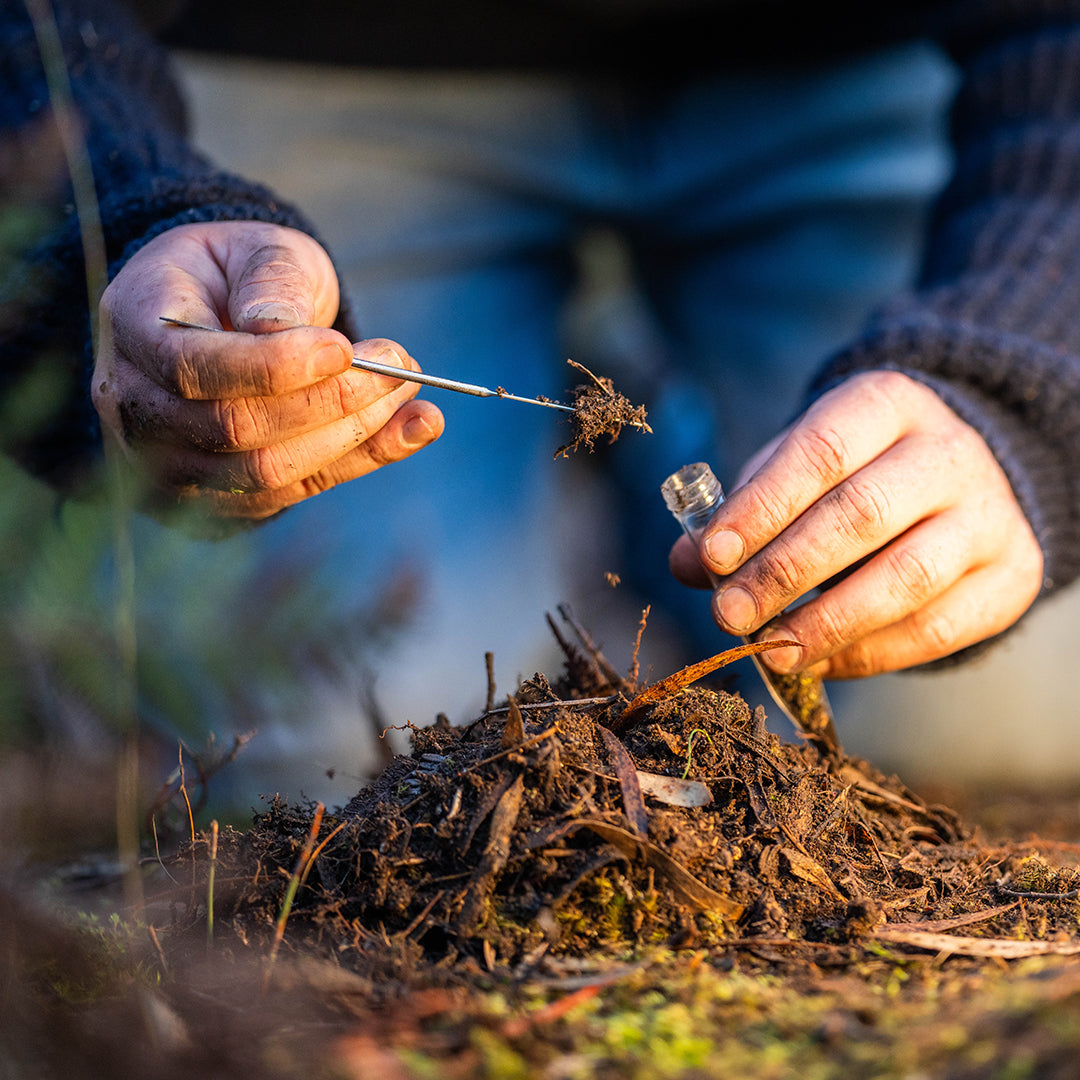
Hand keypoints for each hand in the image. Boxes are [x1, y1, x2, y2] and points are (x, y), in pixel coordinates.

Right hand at [93, 221, 443, 521]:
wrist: (225, 314)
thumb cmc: (243, 273)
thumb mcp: (258, 250)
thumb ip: (272, 283)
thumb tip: (284, 332)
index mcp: (133, 326)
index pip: (193, 366)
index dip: (272, 366)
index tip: (343, 349)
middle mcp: (135, 406)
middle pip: (233, 428)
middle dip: (329, 402)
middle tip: (401, 366)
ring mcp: (171, 462)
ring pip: (266, 473)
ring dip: (353, 438)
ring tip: (414, 398)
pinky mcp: (218, 496)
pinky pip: (292, 493)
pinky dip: (360, 462)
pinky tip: (414, 429)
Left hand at [669, 371, 1043, 676]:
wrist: (961, 481)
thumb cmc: (853, 474)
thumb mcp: (795, 468)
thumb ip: (741, 508)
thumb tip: (686, 562)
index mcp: (886, 404)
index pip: (821, 451)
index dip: (763, 506)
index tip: (713, 555)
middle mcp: (948, 452)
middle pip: (862, 515)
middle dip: (784, 572)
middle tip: (728, 616)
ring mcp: (989, 515)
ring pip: (906, 578)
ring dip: (825, 624)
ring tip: (769, 649)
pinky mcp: (1011, 575)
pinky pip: (936, 629)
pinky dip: (867, 654)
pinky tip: (815, 661)